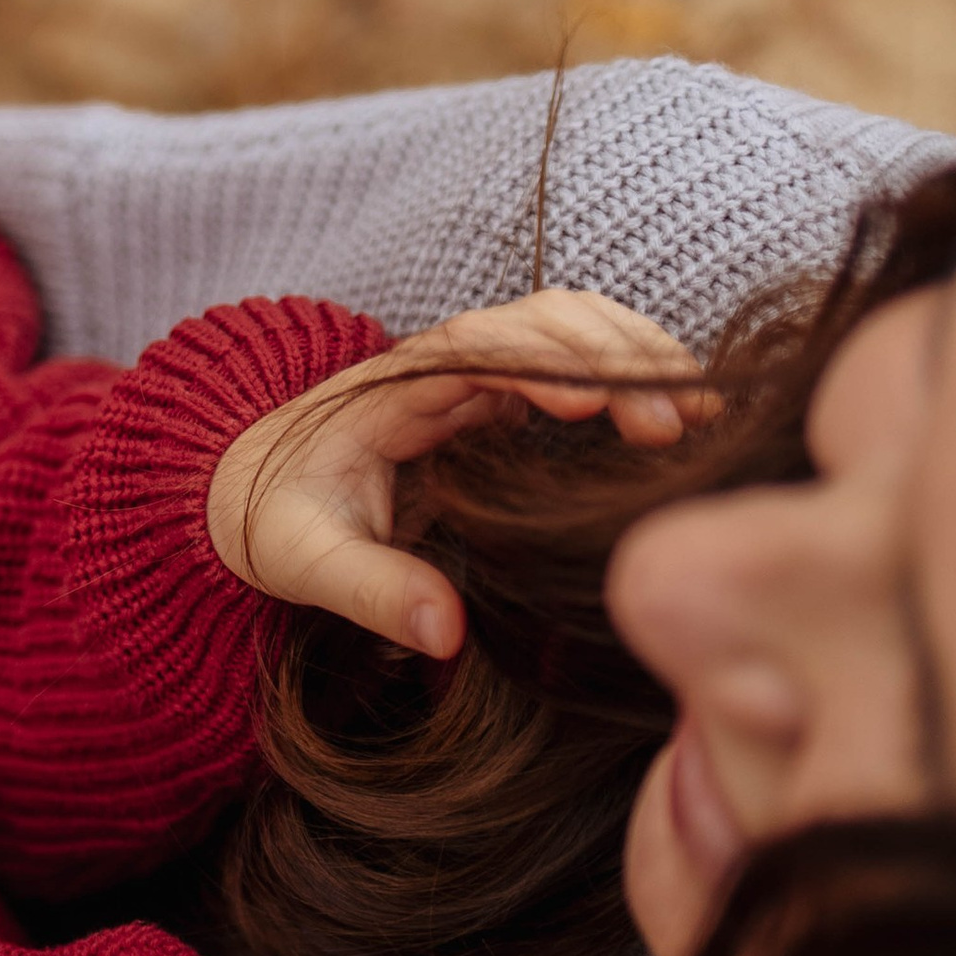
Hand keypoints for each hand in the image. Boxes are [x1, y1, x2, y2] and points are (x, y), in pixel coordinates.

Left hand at [206, 291, 706, 661]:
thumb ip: (372, 592)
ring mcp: (480, 368)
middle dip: (611, 357)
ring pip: (571, 327)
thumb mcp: (307, 563)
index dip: (538, 363)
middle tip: (673, 424)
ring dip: (636, 355)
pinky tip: (683, 413)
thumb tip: (444, 633)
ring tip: (698, 411)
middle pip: (541, 321)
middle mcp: (442, 362)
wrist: (256, 487)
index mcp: (392, 390)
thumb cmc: (279, 520)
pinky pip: (579, 357)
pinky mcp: (507, 389)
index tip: (590, 404)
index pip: (474, 351)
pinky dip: (632, 371)